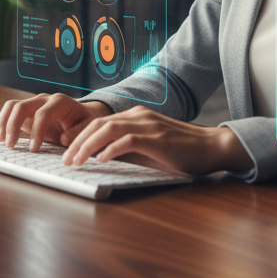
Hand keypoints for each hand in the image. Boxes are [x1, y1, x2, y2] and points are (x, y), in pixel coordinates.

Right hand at [0, 93, 112, 150]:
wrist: (83, 114)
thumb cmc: (85, 121)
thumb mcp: (88, 126)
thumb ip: (78, 132)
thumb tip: (64, 138)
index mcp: (59, 102)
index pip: (43, 113)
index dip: (37, 131)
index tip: (34, 149)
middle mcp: (43, 99)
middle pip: (22, 106)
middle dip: (13, 126)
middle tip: (11, 146)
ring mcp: (32, 104)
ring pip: (11, 106)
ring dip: (3, 123)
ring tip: (2, 142)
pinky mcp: (25, 112)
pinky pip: (7, 112)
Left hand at [60, 106, 252, 175]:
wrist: (212, 147)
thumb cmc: (182, 151)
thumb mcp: (150, 146)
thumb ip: (128, 147)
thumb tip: (101, 157)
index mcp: (136, 116)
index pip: (100, 122)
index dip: (79, 135)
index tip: (66, 151)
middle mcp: (139, 116)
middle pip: (98, 124)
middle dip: (77, 142)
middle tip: (64, 160)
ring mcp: (148, 125)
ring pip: (108, 129)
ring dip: (87, 146)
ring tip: (75, 162)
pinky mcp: (156, 138)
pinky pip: (127, 140)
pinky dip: (111, 149)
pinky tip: (101, 160)